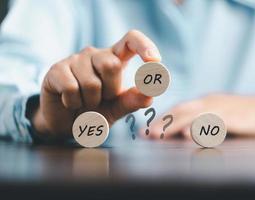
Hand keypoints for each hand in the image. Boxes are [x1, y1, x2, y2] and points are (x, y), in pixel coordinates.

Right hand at [31, 30, 160, 139]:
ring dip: (91, 102)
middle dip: (110, 91)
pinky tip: (69, 102)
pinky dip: (73, 104)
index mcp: (114, 59)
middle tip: (102, 99)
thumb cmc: (95, 111)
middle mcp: (95, 55)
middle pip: (111, 65)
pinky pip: (71, 89)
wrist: (66, 124)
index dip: (144, 46)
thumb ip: (133, 100)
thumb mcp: (117, 108)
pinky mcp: (56, 70)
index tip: (155, 62)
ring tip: (84, 102)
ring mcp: (75, 60)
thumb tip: (150, 92)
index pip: (131, 40)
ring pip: (91, 82)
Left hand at [143, 94, 254, 138]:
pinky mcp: (234, 116)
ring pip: (194, 115)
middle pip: (182, 110)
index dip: (161, 119)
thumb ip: (201, 124)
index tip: (145, 130)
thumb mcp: (218, 117)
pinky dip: (200, 128)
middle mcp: (209, 103)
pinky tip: (189, 135)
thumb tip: (182, 135)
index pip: (178, 110)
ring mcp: (221, 108)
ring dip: (174, 125)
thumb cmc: (241, 116)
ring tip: (159, 135)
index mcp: (203, 103)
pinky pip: (215, 122)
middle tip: (148, 134)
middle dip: (163, 122)